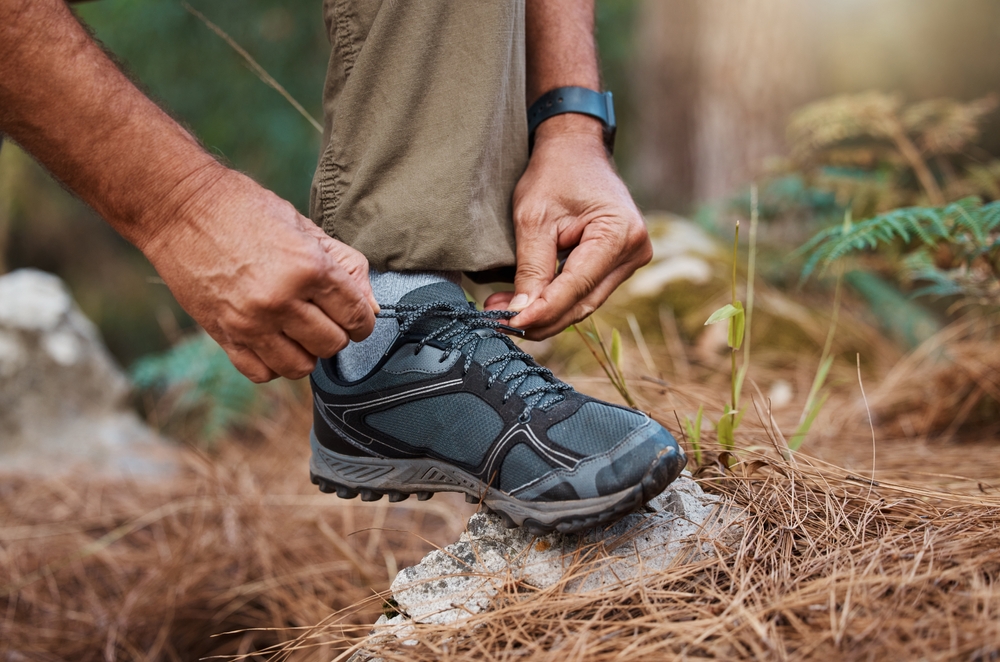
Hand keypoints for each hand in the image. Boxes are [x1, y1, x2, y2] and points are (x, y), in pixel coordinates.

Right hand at [141, 169, 377, 382]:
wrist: (180, 208)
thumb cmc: (246, 210)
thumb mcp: (306, 228)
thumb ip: (346, 267)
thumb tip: (373, 308)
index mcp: (309, 268)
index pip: (358, 317)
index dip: (362, 319)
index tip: (354, 314)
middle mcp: (281, 300)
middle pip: (333, 345)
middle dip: (336, 333)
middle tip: (323, 315)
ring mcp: (250, 323)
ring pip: (301, 367)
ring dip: (306, 351)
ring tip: (298, 329)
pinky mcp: (223, 335)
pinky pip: (262, 373)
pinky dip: (273, 363)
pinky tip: (272, 340)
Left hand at [485, 116, 651, 338]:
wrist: (575, 149)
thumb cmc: (555, 174)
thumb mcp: (533, 219)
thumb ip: (531, 269)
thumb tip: (520, 314)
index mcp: (619, 233)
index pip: (576, 286)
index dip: (542, 310)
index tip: (510, 324)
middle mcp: (634, 250)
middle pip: (583, 301)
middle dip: (541, 317)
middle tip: (500, 322)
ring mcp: (630, 259)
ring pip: (584, 302)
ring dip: (546, 312)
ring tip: (505, 313)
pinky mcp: (618, 263)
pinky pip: (586, 291)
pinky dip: (556, 300)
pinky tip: (525, 302)